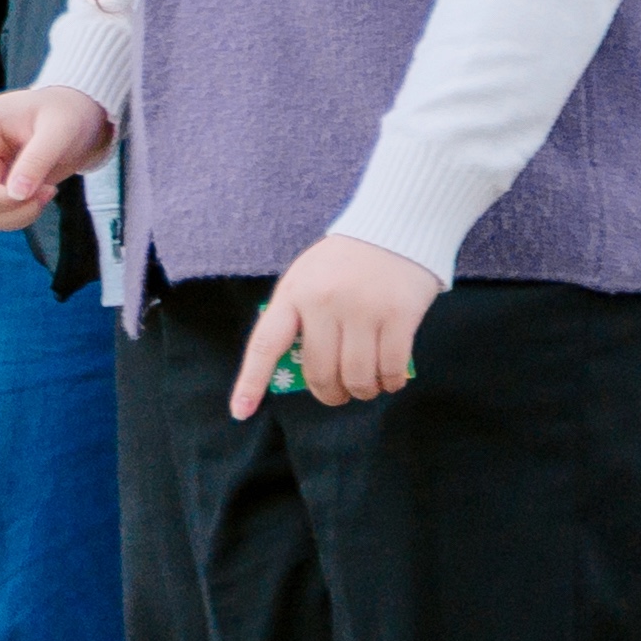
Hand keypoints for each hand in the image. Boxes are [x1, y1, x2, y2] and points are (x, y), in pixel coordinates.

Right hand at [0, 82, 114, 235]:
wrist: (83, 125)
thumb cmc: (67, 115)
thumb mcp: (60, 130)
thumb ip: (37, 160)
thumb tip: (15, 194)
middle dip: (4, 203)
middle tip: (47, 192)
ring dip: (16, 215)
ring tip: (48, 193)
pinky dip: (20, 217)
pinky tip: (42, 196)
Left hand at [231, 234, 438, 412]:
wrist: (394, 228)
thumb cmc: (343, 262)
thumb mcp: (306, 280)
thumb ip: (298, 318)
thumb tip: (301, 369)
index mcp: (292, 295)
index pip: (264, 345)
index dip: (251, 382)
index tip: (241, 412)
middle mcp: (323, 303)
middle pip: (319, 371)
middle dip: (328, 394)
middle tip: (337, 396)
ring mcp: (362, 309)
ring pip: (356, 375)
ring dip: (363, 392)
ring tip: (366, 389)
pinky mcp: (399, 315)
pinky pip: (391, 366)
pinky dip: (390, 382)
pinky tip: (390, 381)